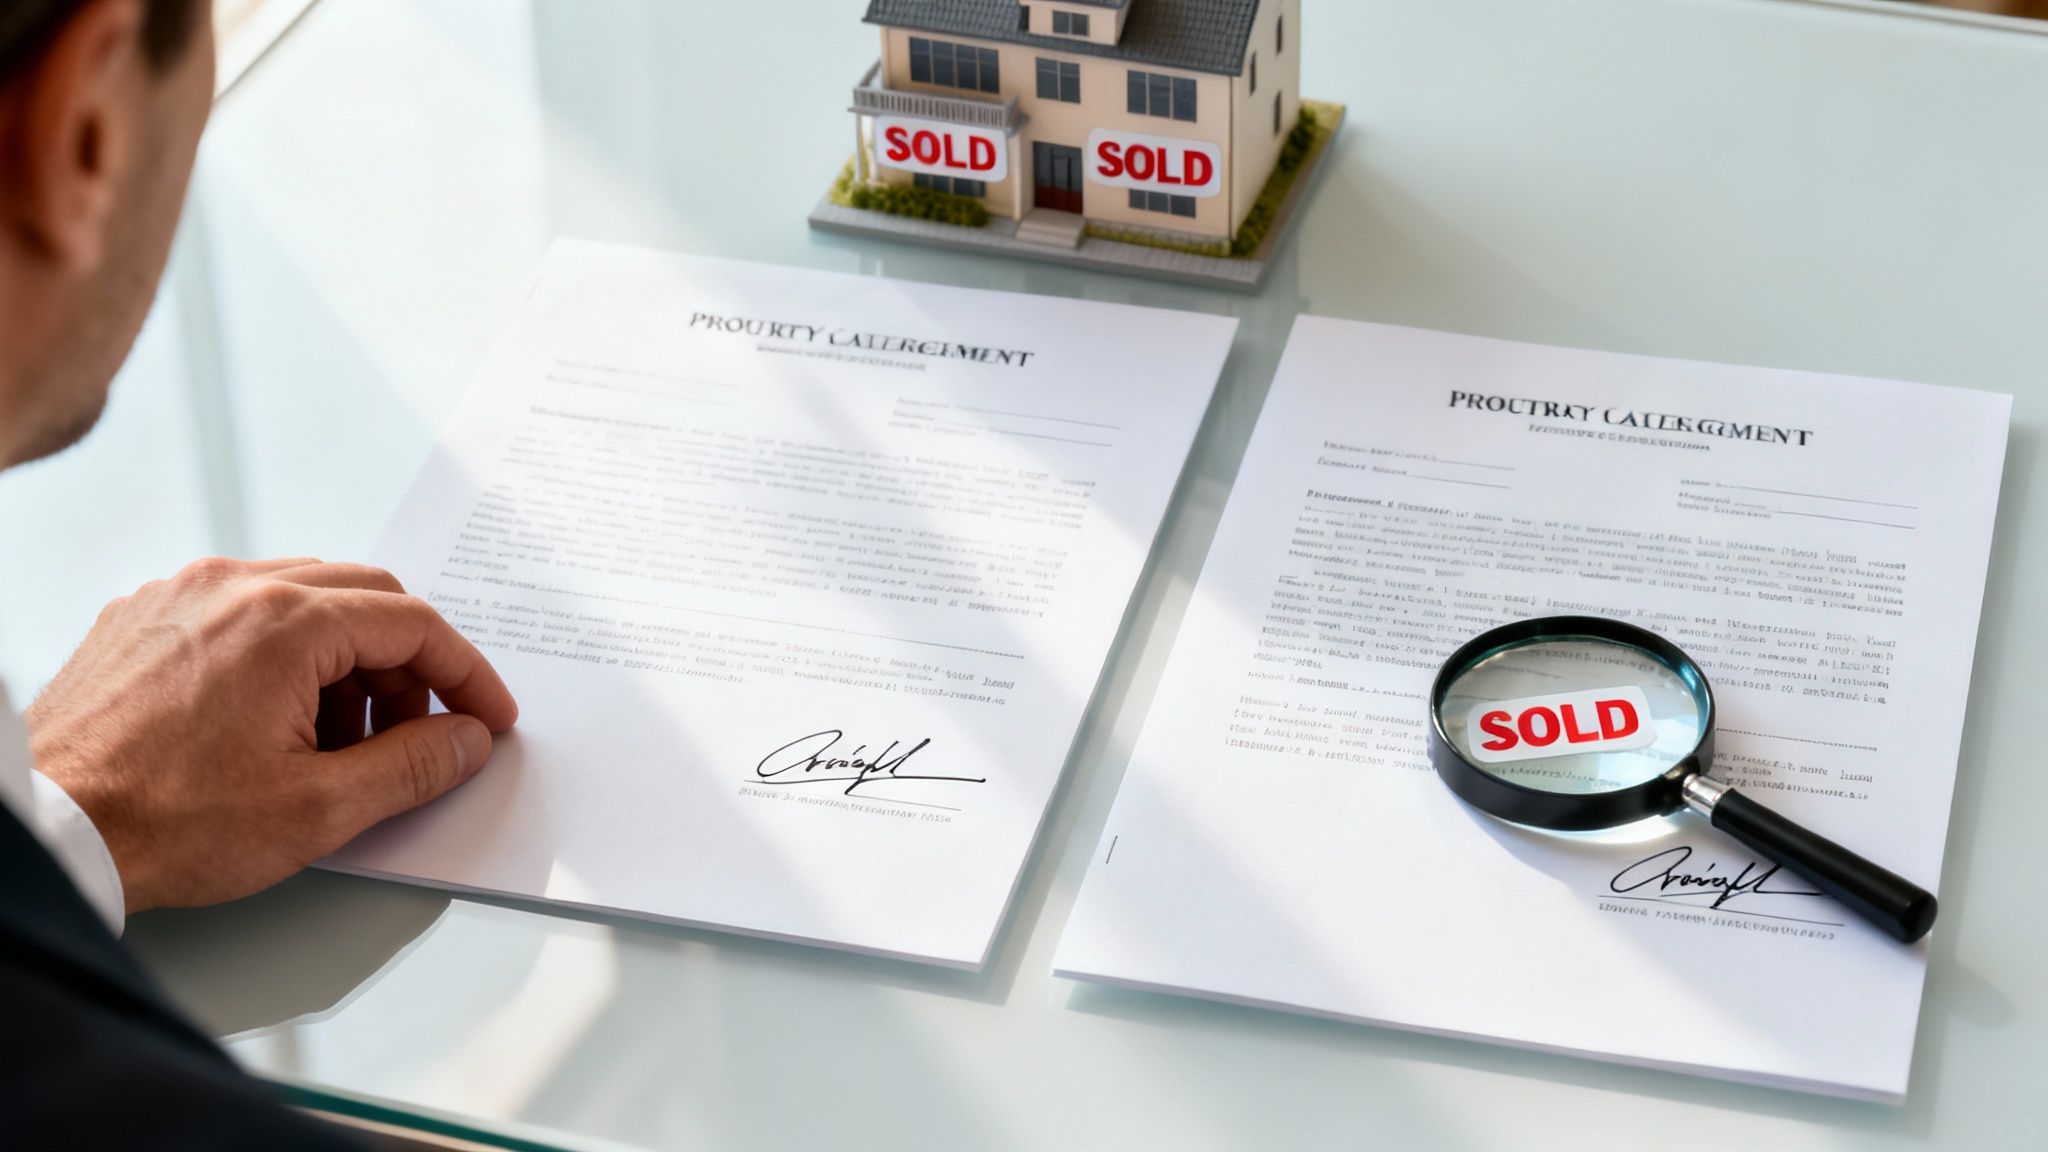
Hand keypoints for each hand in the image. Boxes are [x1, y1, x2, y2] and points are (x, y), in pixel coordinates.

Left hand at [24, 557, 517, 913]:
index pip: (412, 623)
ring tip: (337, 744)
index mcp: (285, 623)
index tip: (485, 716)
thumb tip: (464, 740)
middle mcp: (233, 588)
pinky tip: (275, 723)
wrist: (49, 830)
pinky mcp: (142, 618)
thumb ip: (411, 766)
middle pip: (363, 599)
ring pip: (303, 600)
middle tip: (419, 733)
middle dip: (407, 667)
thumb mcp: (318, 810)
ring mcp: (181, 596)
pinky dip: (282, 655)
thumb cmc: (162, 822)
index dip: (464, 673)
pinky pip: (241, 612)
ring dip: (345, 662)